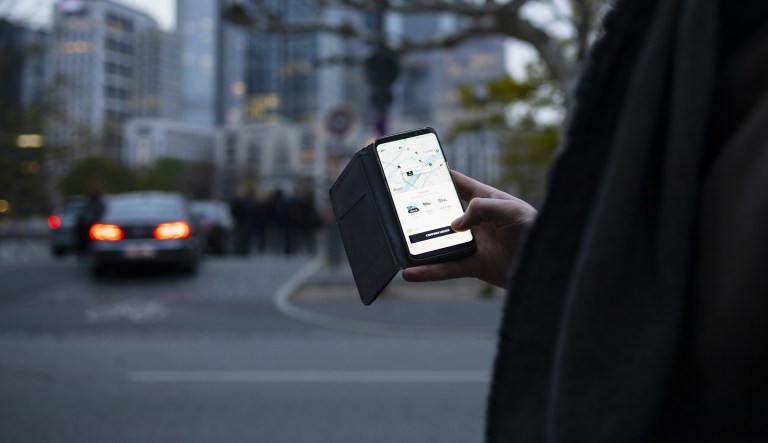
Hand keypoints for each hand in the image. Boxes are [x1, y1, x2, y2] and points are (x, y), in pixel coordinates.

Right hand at [401, 171, 535, 287]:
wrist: (549, 265)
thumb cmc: (536, 229)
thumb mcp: (511, 210)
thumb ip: (481, 208)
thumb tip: (455, 224)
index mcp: (487, 200)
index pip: (459, 184)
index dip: (441, 177)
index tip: (419, 172)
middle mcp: (477, 221)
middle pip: (443, 214)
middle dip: (423, 211)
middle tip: (399, 209)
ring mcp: (474, 244)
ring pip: (440, 243)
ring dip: (420, 245)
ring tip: (399, 245)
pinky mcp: (473, 266)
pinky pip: (446, 268)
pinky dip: (428, 272)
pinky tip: (411, 273)